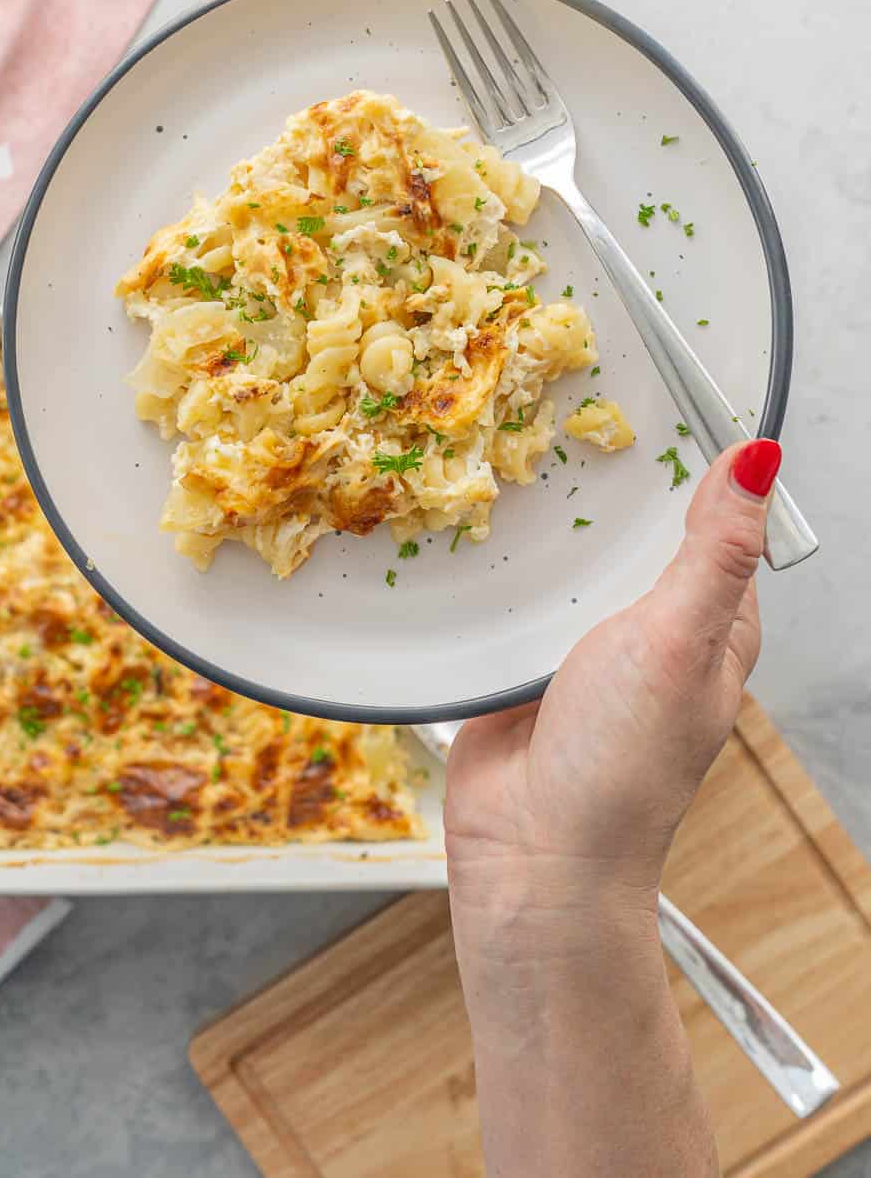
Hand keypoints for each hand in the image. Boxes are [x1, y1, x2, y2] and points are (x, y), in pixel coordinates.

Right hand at [445, 438, 779, 918]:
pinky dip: (503, 562)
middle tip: (569, 399)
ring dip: (548, 518)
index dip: (699, 456)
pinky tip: (478, 520)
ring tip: (514, 443)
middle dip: (607, 478)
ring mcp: (583, 641)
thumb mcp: (679, 642)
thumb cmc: (622, 764)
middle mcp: (652, 627)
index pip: (718, 518)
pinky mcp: (522, 656)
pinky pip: (516, 591)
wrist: (530, 853)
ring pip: (571, 555)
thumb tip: (760, 460)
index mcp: (714, 623)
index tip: (665, 384)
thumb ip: (713, 553)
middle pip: (634, 529)